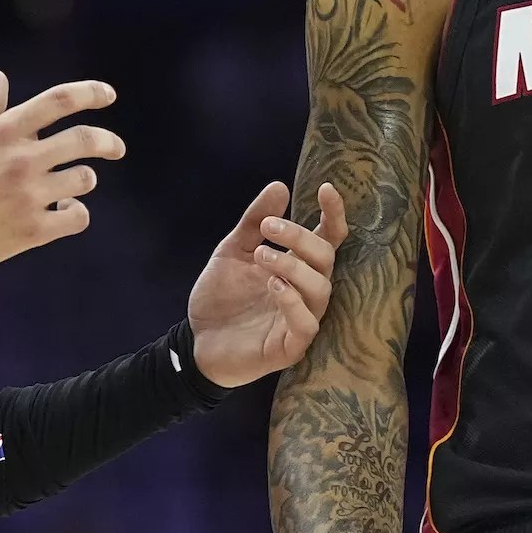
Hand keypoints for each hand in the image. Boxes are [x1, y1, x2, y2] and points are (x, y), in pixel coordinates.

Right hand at [0, 70, 124, 274]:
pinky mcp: (32, 230)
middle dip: (108, 142)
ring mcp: (30, 196)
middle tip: (116, 147)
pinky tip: (64, 211)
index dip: (90, 93)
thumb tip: (0, 77)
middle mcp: (22, 160)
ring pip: (84, 180)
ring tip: (74, 182)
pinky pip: (76, 217)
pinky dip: (76, 212)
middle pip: (84, 140)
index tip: (108, 95)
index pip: (58, 101)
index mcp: (3, 132)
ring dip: (85, 178)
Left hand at [187, 181, 347, 387]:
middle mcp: (305, 291)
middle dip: (301, 238)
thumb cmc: (222, 297)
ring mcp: (301, 319)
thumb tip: (279, 185)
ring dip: (294, 267)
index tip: (326, 189)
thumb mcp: (233, 251)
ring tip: (263, 256)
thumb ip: (254, 223)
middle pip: (325, 259)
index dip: (334, 215)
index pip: (328, 239)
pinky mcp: (290, 347)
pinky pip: (306, 325)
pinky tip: (273, 287)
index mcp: (296, 266)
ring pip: (320, 290)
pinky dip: (293, 302)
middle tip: (271, 226)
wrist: (197, 341)